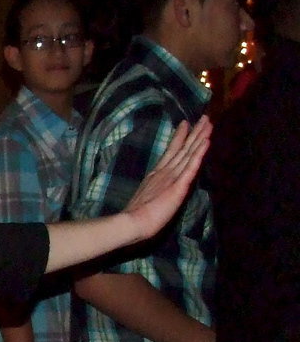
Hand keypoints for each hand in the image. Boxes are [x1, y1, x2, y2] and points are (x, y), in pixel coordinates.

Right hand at [124, 116, 211, 239]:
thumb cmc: (137, 216)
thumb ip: (153, 188)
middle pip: (183, 148)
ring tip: (208, 123)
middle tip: (204, 117)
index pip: (171, 152)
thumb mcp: (147, 197)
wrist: (133, 223)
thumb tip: (155, 183)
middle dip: (194, 133)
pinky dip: (199, 153)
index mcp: (157, 174)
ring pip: (189, 153)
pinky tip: (206, 142)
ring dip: (199, 138)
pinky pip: (191, 166)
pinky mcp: (178, 185)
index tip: (185, 123)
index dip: (179, 137)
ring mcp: (172, 177)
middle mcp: (165, 172)